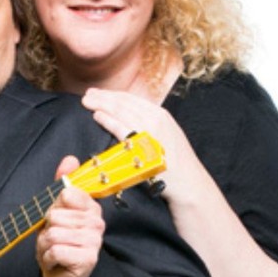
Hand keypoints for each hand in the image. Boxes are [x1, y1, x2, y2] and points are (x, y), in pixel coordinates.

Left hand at [36, 156, 104, 276]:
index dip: (54, 206)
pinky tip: (56, 262)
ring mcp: (94, 240)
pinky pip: (55, 250)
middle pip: (54, 215)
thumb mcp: (57, 211)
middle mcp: (97, 221)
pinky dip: (48, 259)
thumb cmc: (59, 242)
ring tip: (53, 251)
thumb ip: (62, 184)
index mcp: (91, 207)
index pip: (67, 193)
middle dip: (45, 231)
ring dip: (44, 246)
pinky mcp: (88, 258)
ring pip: (52, 233)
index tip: (58, 218)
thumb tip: (70, 159)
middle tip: (53, 241)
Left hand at [81, 88, 211, 206]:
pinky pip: (123, 129)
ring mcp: (151, 131)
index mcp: (161, 114)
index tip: (97, 93)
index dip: (112, 94)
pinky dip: (108, 120)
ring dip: (102, 104)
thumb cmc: (175, 163)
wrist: (190, 183)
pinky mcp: (145, 146)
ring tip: (87, 102)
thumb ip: (149, 125)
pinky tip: (97, 116)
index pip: (131, 99)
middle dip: (103, 97)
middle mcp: (157, 119)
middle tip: (87, 94)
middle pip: (124, 102)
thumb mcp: (165, 136)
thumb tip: (129, 119)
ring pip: (121, 112)